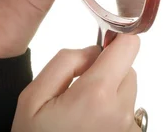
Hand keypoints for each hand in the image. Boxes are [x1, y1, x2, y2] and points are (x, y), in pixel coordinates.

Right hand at [12, 34, 141, 131]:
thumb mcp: (33, 95)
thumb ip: (65, 62)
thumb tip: (92, 50)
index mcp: (97, 95)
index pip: (129, 47)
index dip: (115, 39)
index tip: (101, 45)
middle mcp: (121, 113)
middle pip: (128, 69)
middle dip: (107, 69)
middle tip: (77, 86)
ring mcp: (129, 130)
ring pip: (128, 91)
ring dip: (109, 91)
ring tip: (79, 110)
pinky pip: (125, 113)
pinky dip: (110, 111)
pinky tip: (87, 124)